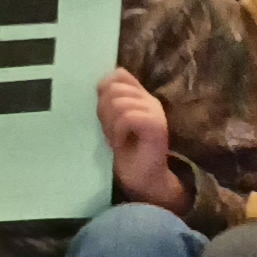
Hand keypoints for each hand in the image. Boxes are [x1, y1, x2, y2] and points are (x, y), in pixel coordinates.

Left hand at [98, 67, 175, 204]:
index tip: (106, 116)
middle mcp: (150, 100)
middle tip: (111, 132)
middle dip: (104, 112)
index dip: (104, 91)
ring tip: (116, 139)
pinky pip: (127, 117)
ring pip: (119, 103)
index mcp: (141, 97)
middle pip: (114, 88)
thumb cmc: (129, 155)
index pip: (119, 74)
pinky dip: (117, 132)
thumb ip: (111, 102)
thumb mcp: (113, 123)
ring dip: (110, 125)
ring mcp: (155, 111)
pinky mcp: (156, 125)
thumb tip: (101, 83)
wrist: (145, 181)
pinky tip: (120, 144)